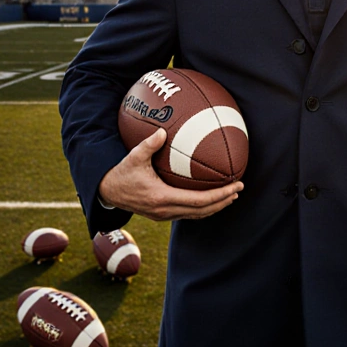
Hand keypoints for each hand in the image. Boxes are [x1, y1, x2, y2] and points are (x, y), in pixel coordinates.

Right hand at [98, 128, 242, 220]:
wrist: (108, 192)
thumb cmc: (122, 173)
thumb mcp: (133, 157)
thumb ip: (148, 144)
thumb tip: (162, 131)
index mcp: (162, 198)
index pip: (199, 200)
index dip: (220, 195)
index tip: (236, 186)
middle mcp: (165, 210)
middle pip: (202, 211)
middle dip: (223, 201)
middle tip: (239, 190)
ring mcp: (164, 215)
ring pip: (196, 215)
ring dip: (215, 207)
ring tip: (230, 196)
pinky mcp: (162, 215)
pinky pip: (188, 213)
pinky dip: (203, 207)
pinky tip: (210, 198)